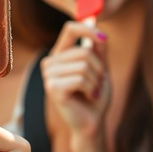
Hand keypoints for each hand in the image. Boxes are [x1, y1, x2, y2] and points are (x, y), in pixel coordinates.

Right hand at [41, 21, 110, 137]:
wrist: (92, 122)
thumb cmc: (94, 96)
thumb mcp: (101, 69)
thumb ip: (99, 51)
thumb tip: (100, 32)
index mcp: (60, 54)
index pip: (70, 29)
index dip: (87, 29)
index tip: (103, 38)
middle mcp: (51, 62)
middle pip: (84, 52)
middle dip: (99, 69)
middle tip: (97, 83)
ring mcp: (49, 75)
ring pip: (83, 66)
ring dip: (96, 81)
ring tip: (92, 91)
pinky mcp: (53, 88)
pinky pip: (80, 79)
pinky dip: (91, 89)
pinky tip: (88, 97)